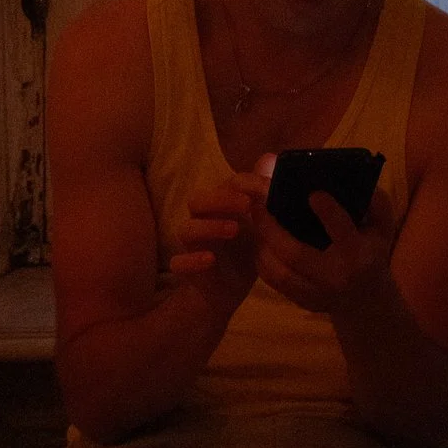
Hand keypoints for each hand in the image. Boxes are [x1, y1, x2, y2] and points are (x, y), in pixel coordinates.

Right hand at [168, 172, 269, 315]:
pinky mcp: (188, 269)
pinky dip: (191, 261)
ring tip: (234, 230)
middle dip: (219, 200)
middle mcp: (203, 222)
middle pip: (197, 201)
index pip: (221, 187)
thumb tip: (269, 157)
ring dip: (208, 227)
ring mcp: (193, 245)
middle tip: (247, 204)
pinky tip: (210, 260)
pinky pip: (178, 263)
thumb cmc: (247, 249)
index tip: (260, 190)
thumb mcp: (263, 223)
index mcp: (220, 208)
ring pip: (185, 229)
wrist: (231, 290)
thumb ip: (263, 192)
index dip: (237, 186)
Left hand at [247, 177, 401, 319]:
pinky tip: (259, 241)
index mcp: (359, 255)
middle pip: (295, 254)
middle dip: (271, 228)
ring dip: (260, 243)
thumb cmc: (374, 254)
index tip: (313, 194)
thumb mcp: (383, 228)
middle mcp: (335, 277)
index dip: (329, 213)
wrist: (367, 301)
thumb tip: (352, 179)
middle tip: (257, 204)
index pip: (343, 233)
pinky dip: (261, 259)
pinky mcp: (300, 301)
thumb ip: (375, 203)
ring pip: (277, 270)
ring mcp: (316, 294)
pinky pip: (273, 281)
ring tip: (253, 220)